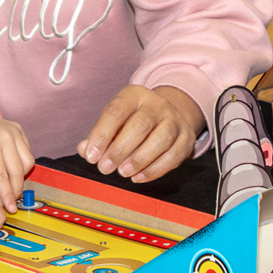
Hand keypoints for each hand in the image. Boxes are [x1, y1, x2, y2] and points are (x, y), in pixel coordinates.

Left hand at [0, 109, 34, 212]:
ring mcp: (14, 130)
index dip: (7, 196)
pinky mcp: (19, 128)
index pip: (2, 177)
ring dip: (21, 177)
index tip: (10, 210)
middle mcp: (5, 135)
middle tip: (11, 202)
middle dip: (16, 190)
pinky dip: (22, 164)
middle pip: (18, 171)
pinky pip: (27, 152)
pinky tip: (10, 169)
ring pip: (27, 162)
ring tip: (9, 184)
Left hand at [77, 84, 204, 182]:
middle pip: (140, 124)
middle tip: (105, 168)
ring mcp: (175, 120)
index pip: (116, 111)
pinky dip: (156, 169)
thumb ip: (98, 134)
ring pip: (162, 138)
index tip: (91, 156)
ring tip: (123, 173)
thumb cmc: (132, 120)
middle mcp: (157, 104)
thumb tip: (85, 149)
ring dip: (140, 159)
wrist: (166, 114)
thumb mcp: (114, 120)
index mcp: (134, 95)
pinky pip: (174, 155)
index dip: (101, 135)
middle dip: (120, 149)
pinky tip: (139, 177)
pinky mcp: (187, 137)